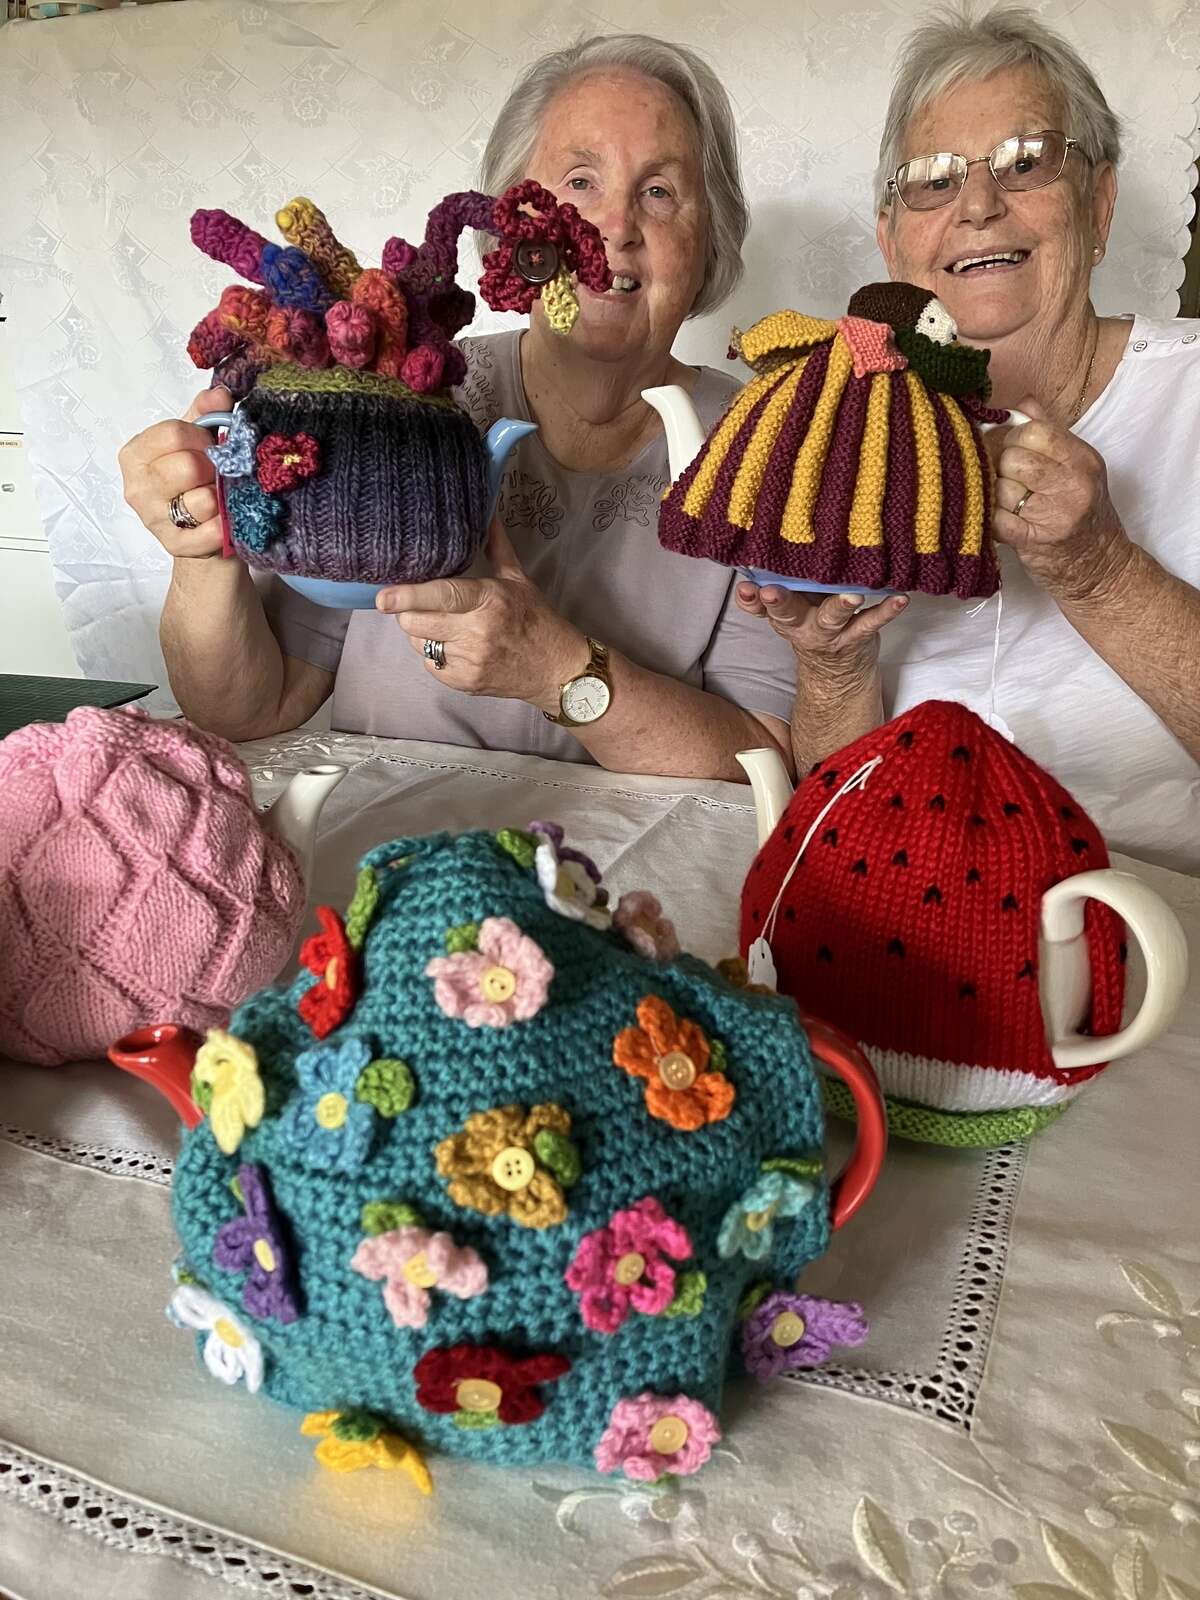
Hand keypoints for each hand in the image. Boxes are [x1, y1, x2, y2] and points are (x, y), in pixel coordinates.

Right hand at [118, 387, 229, 558]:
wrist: (202, 534)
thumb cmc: (195, 482)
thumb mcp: (195, 442)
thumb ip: (204, 413)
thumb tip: (221, 394)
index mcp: (136, 454)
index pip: (174, 433)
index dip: (202, 438)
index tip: (210, 446)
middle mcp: (136, 486)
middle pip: (188, 466)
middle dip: (213, 468)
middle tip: (217, 474)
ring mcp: (153, 519)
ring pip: (203, 500)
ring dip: (221, 497)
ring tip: (220, 497)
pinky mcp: (174, 546)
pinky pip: (211, 533)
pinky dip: (226, 526)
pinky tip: (226, 520)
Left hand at [376, 519, 586, 711]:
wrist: (556, 669)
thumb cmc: (537, 620)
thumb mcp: (519, 580)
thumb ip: (496, 547)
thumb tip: (487, 512)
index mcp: (489, 601)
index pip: (441, 596)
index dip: (408, 596)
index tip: (383, 597)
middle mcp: (477, 632)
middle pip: (416, 623)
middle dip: (409, 612)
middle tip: (421, 605)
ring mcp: (470, 661)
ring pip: (420, 643)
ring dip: (423, 633)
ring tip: (445, 626)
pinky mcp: (465, 683)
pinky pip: (430, 665)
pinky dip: (436, 655)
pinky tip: (455, 647)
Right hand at [735, 581, 908, 696]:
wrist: (838, 673)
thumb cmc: (812, 625)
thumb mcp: (788, 612)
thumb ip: (771, 594)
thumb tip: (749, 570)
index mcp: (784, 615)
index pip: (760, 606)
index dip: (750, 599)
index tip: (745, 588)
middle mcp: (803, 625)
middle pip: (787, 612)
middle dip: (779, 602)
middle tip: (771, 592)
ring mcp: (831, 632)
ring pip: (831, 617)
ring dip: (839, 605)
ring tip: (850, 595)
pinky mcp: (859, 634)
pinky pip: (872, 621)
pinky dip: (887, 610)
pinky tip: (899, 599)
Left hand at [987, 397, 1133, 602]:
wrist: (1100, 567)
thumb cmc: (1082, 514)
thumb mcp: (1077, 468)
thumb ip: (1049, 433)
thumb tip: (1021, 402)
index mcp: (1082, 459)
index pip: (1034, 431)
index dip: (1012, 437)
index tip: (1009, 449)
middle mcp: (1073, 484)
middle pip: (1013, 458)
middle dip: (999, 467)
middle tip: (1004, 479)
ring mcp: (1055, 514)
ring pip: (1000, 489)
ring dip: (993, 496)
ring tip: (1004, 503)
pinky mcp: (1035, 541)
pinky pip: (995, 520)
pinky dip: (989, 519)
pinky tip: (997, 520)